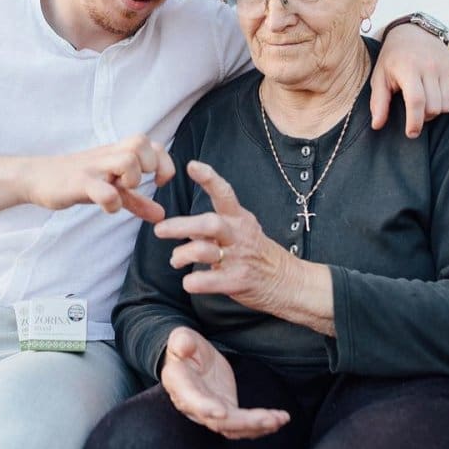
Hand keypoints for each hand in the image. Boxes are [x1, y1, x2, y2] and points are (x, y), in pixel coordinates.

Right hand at [24, 135, 174, 222]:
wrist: (36, 177)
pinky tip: (108, 208)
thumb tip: (161, 215)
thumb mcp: (110, 188)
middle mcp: (107, 156)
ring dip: (132, 179)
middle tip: (138, 184)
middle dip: (150, 166)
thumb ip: (136, 201)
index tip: (157, 182)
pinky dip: (112, 202)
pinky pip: (102, 190)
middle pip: (142, 143)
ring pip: (127, 160)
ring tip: (122, 192)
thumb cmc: (77, 180)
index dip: (164, 162)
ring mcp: (93, 168)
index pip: (154, 144)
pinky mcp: (79, 183)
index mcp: (117, 153)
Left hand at [154, 161, 289, 313]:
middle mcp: (239, 235)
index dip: (209, 178)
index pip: (225, 193)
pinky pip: (212, 280)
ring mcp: (239, 258)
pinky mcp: (238, 281)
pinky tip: (189, 283)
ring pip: (205, 251)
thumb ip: (211, 227)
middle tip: (159, 230)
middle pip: (209, 223)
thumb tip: (183, 226)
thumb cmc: (257, 254)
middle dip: (181, 225)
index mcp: (239, 219)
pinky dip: (196, 281)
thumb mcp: (240, 232)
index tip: (191, 165)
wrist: (289, 282)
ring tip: (175, 261)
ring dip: (183, 255)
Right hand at [160, 326, 289, 438]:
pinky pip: (243, 425)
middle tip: (268, 419)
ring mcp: (211, 412)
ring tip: (279, 419)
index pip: (192, 400)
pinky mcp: (227, 412)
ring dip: (257, 427)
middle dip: (244, 423)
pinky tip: (279, 420)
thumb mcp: (181, 337)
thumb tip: (183, 346)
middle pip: (218, 422)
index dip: (206, 408)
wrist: (189, 359)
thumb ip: (181, 341)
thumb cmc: (184, 347)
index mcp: (180, 385)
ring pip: (233, 428)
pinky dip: (261, 425)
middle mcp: (194, 406)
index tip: (222, 412)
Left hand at [371, 23, 448, 137]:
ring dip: (437, 111)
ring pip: (448, 105)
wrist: (412, 32)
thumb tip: (377, 125)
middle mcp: (430, 67)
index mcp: (408, 69)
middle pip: (434, 107)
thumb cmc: (393, 59)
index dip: (415, 122)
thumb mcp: (379, 77)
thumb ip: (378, 102)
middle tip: (415, 112)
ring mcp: (445, 67)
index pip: (416, 101)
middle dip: (424, 117)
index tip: (411, 133)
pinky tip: (439, 96)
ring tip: (426, 103)